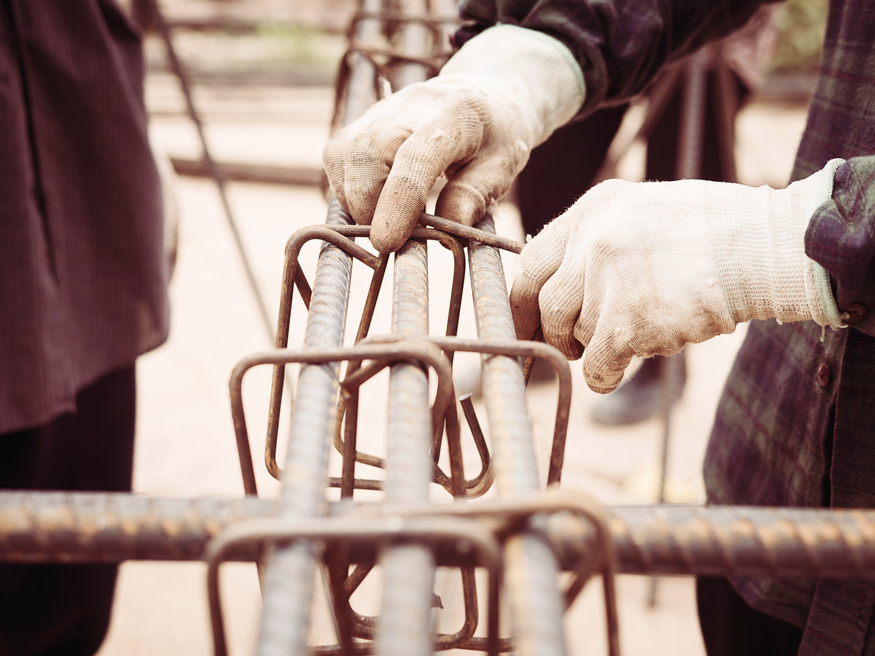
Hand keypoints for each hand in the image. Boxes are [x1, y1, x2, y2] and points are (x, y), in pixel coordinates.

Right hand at [323, 25, 583, 252]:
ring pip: (344, 161)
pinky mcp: (352, 129)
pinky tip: (379, 203)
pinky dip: (351, 195)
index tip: (387, 242)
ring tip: (393, 218)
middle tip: (396, 238)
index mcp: (453, 113)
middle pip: (367, 156)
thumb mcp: (504, 164)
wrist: (471, 95)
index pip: (416, 157)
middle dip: (371, 208)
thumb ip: (478, 193)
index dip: (399, 202)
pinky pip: (337, 166)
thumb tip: (453, 224)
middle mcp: (405, 107)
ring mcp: (373, 115)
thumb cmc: (490, 137)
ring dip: (360, 204)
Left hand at [510, 162, 843, 392]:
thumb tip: (553, 286)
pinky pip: (596, 366)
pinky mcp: (629, 321)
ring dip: (596, 346)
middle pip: (546, 305)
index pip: (530, 263)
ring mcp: (609, 279)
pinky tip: (622, 366)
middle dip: (556, 332)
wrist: (762, 248)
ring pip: (575, 335)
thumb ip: (593, 242)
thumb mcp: (639, 213)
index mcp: (591, 210)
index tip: (525, 324)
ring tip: (635, 331)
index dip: (522, 302)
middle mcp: (592, 240)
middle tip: (576, 343)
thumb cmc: (708, 233)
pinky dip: (604, 375)